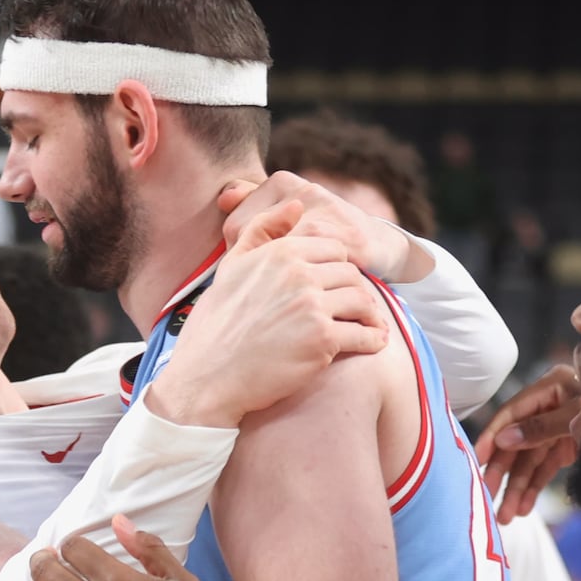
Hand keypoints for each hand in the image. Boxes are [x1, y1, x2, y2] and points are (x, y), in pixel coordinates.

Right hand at [150, 201, 388, 427]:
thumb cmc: (217, 323)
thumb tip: (296, 204)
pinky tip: (373, 344)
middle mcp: (299, 274)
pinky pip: (364, 334)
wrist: (208, 375)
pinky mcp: (322, 340)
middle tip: (355, 310)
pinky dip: (372, 340)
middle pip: (352, 274)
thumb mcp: (232, 266)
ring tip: (367, 325)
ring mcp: (312, 307)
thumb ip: (263, 229)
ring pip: (363, 301)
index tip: (337, 287)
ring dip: (369, 315)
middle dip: (355, 291)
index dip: (338, 268)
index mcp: (281, 252)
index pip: (334, 249)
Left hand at [218, 172, 433, 283]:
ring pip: (282, 258)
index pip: (235, 226)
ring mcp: (329, 215)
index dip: (241, 256)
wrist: (379, 245)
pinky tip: (306, 295)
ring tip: (287, 291)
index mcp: (283, 182)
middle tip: (271, 283)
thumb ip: (252, 205)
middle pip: (255, 243)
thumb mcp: (286, 216)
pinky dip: (304, 287)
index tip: (258, 269)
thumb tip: (224, 197)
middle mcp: (305, 192)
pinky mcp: (349, 240)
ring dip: (280, 282)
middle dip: (258, 269)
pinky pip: (312, 270)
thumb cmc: (322, 234)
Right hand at [473, 363, 580, 523]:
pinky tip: (521, 508)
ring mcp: (559, 426)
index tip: (478, 459)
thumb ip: (541, 428)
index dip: (494, 435)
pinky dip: (534, 487)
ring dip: (516, 487)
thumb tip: (504, 439)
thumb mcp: (578, 416)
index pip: (514, 412)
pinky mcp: (568, 445)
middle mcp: (552, 405)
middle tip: (486, 495)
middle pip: (518, 439)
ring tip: (504, 516)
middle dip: (503, 471)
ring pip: (530, 459)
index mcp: (553, 386)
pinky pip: (545, 468)